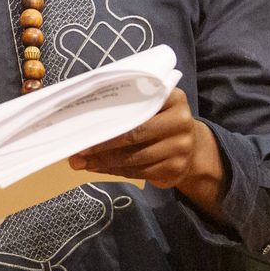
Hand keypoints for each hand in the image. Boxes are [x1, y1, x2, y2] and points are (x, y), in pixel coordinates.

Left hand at [68, 88, 223, 207]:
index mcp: (173, 97)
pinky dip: (115, 171)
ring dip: (103, 162)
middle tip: (77, 151)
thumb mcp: (152, 103)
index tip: (85, 127)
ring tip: (80, 163)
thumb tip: (84, 116)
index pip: (137, 107)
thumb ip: (129, 103)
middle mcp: (181, 121)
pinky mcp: (175, 169)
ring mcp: (181, 148)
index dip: (110, 118)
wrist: (192, 145)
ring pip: (134, 158)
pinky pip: (139, 173)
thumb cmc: (160, 119)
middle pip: (134, 135)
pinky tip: (98, 169)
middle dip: (102, 145)